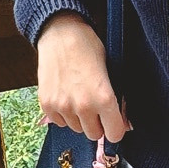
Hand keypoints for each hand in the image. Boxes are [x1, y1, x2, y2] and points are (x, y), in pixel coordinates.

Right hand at [35, 13, 126, 142]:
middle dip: (98, 124)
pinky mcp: (47, 104)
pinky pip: (59, 122)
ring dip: (80, 119)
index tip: (114, 123)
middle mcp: (83, 106)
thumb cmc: (87, 46)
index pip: (115, 134)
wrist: (60, 33)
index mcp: (103, 97)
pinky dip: (64, 114)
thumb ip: (115, 97)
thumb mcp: (110, 69)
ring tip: (79, 97)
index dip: (116, 128)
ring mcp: (63, 106)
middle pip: (94, 134)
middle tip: (97, 109)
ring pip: (76, 128)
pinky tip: (66, 96)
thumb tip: (121, 119)